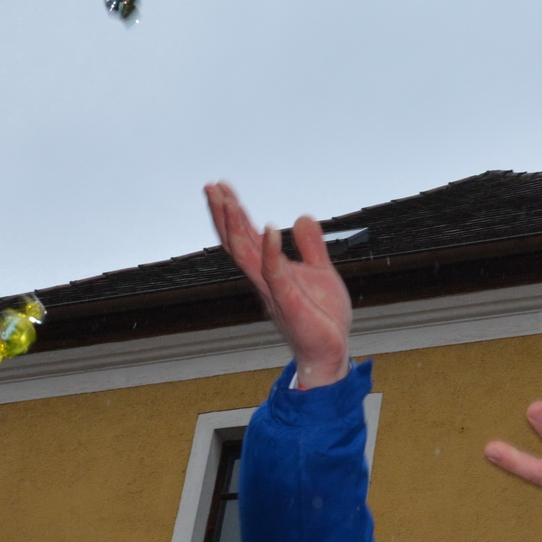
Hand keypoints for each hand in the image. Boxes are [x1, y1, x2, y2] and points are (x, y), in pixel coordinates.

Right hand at [204, 181, 351, 387]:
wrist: (330, 354)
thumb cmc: (322, 319)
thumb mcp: (320, 272)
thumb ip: (311, 246)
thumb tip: (302, 217)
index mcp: (270, 271)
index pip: (246, 237)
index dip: (233, 213)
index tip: (221, 188)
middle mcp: (265, 279)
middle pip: (236, 242)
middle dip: (223, 214)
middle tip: (211, 187)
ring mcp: (274, 291)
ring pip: (246, 255)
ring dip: (236, 226)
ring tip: (228, 201)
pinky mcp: (289, 302)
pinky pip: (275, 274)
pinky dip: (271, 251)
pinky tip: (271, 228)